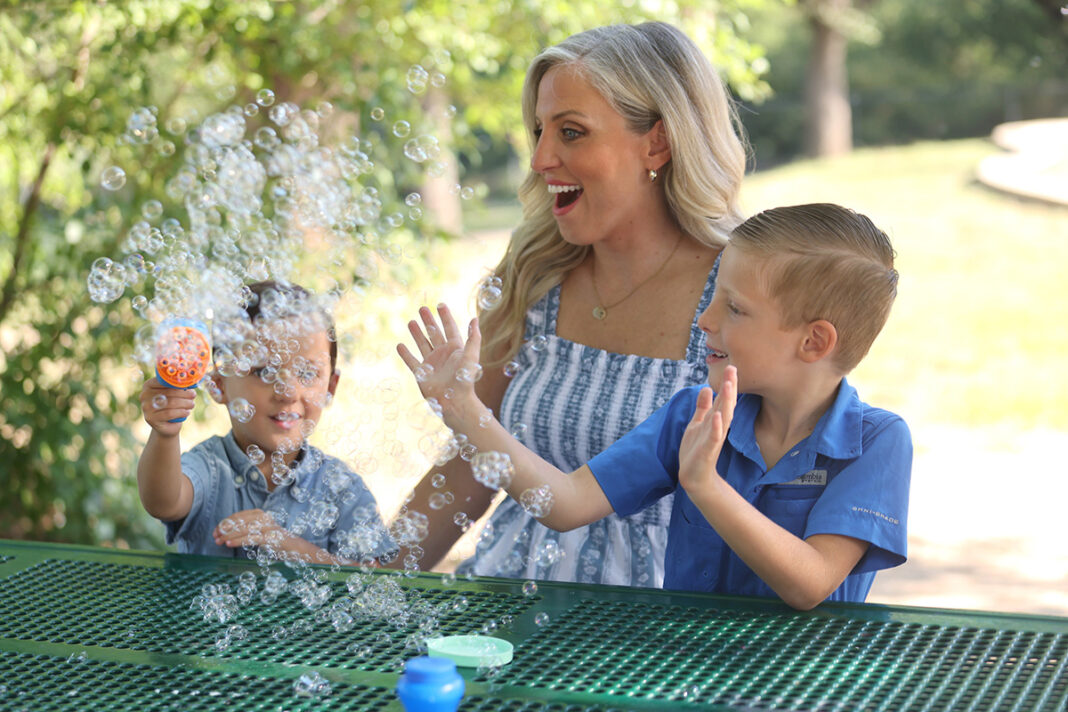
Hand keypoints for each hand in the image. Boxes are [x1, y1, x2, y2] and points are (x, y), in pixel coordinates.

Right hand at [140, 377, 195, 436]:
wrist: (165, 425)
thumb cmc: (170, 406)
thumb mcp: (172, 394)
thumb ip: (176, 386)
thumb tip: (190, 382)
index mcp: (148, 385)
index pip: (164, 380)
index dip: (178, 382)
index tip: (188, 385)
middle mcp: (144, 395)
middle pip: (169, 392)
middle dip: (184, 393)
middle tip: (193, 395)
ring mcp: (146, 407)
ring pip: (171, 402)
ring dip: (185, 403)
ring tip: (192, 404)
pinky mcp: (150, 418)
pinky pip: (169, 413)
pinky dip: (181, 412)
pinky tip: (187, 412)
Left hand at [213, 509, 283, 549]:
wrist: (291, 546)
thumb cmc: (271, 538)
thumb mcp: (257, 530)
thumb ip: (244, 528)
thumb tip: (223, 531)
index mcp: (258, 513)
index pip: (238, 516)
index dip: (225, 523)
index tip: (215, 531)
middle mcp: (263, 517)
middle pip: (239, 522)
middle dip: (224, 530)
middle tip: (215, 537)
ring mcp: (267, 527)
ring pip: (243, 529)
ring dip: (229, 536)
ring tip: (219, 542)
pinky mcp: (270, 537)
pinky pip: (251, 538)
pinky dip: (238, 540)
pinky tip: (229, 544)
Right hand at [396, 304, 482, 421]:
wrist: (455, 401)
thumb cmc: (465, 380)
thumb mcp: (471, 356)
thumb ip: (473, 338)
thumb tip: (474, 319)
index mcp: (455, 349)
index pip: (450, 328)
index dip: (445, 317)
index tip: (440, 305)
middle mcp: (443, 355)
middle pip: (434, 334)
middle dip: (428, 321)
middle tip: (422, 308)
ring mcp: (432, 364)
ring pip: (422, 344)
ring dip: (417, 333)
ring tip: (411, 322)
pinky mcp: (422, 374)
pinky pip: (411, 361)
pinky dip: (405, 354)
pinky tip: (400, 345)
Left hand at [678, 365, 737, 495]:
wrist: (694, 477)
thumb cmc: (696, 450)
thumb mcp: (697, 424)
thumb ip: (703, 408)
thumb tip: (707, 388)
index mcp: (714, 420)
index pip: (723, 399)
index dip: (727, 383)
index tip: (731, 366)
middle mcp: (717, 427)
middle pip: (726, 404)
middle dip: (729, 387)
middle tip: (733, 368)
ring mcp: (713, 438)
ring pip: (723, 418)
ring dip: (726, 402)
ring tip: (728, 386)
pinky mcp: (708, 451)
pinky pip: (713, 437)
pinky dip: (716, 427)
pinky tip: (718, 416)